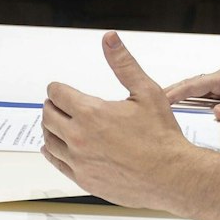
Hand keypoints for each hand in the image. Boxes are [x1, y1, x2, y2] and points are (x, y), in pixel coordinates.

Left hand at [42, 31, 200, 210]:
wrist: (171, 176)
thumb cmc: (161, 136)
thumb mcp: (146, 92)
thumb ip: (124, 64)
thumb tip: (110, 39)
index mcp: (91, 113)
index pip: (57, 94)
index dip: (57, 88)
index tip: (59, 88)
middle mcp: (79, 137)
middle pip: (48, 115)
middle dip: (51, 105)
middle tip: (57, 103)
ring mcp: (80, 161)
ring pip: (49, 140)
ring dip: (50, 128)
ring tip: (56, 123)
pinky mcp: (84, 179)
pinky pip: (56, 163)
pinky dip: (51, 152)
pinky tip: (52, 148)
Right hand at [164, 65, 219, 120]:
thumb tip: (215, 114)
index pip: (196, 85)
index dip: (177, 92)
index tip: (162, 97)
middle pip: (195, 86)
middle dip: (176, 92)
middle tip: (158, 99)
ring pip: (203, 91)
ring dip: (187, 96)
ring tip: (171, 104)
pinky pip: (213, 96)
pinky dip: (200, 100)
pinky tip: (197, 107)